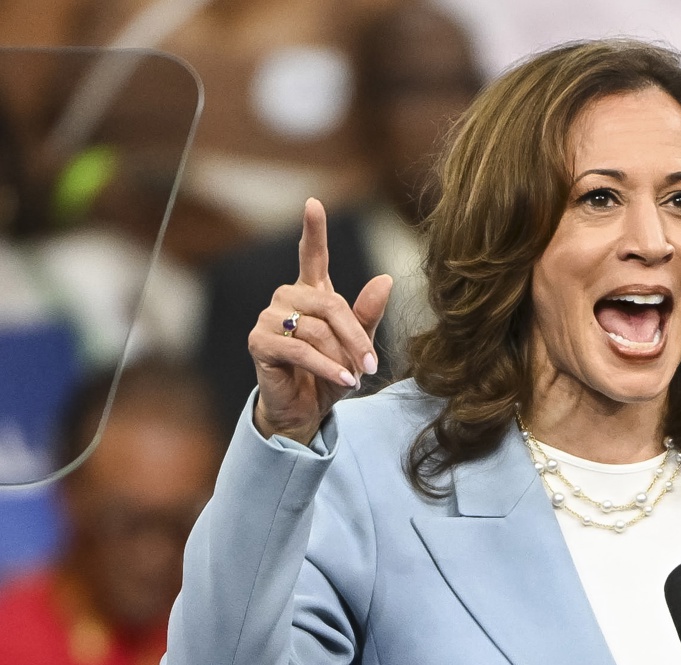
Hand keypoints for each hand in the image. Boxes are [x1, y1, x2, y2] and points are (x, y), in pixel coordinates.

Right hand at [249, 198, 392, 442]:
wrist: (305, 409)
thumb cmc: (330, 373)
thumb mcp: (357, 345)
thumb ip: (368, 314)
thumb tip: (386, 280)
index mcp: (311, 293)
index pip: (311, 255)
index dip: (313, 230)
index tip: (313, 203)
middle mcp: (286, 298)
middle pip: (329, 304)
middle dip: (355, 337)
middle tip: (372, 364)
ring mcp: (269, 319)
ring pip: (316, 329)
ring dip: (341, 356)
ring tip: (354, 376)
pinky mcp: (259, 343)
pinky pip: (300, 350)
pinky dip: (326, 366)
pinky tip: (343, 379)